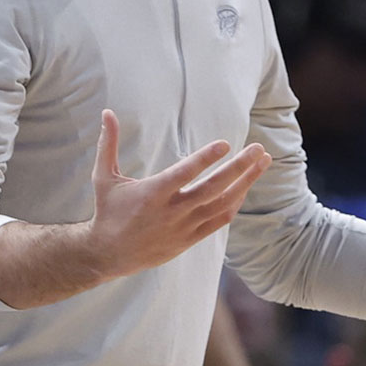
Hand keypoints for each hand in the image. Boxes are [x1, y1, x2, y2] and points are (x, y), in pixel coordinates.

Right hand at [87, 109, 271, 279]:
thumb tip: (107, 112)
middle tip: (259, 149)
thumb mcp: (103, 177)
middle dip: (239, 168)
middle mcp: (171, 212)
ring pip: (222, 205)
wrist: (108, 254)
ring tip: (262, 163)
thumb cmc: (107, 210)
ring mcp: (183, 228)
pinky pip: (219, 220)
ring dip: (245, 183)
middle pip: (213, 189)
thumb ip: (108, 144)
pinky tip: (245, 186)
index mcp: (152, 194)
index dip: (205, 159)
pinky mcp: (189, 240)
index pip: (183, 174)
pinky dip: (234, 203)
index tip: (225, 144)